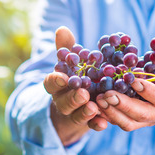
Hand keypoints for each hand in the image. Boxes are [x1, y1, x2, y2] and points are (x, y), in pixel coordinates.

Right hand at [43, 26, 107, 145]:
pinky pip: (91, 125)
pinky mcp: (88, 122)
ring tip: (94, 108)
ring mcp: (75, 113)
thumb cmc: (74, 75)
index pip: (50, 83)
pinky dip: (96, 124)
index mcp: (57, 84)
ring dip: (85, 112)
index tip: (62, 77)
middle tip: (83, 94)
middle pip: (64, 101)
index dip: (55, 80)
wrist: (78, 102)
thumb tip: (62, 29)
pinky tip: (104, 123)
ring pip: (77, 115)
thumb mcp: (70, 62)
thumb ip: (66, 48)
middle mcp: (63, 100)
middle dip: (73, 98)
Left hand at [95, 56, 154, 130]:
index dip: (149, 92)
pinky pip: (118, 121)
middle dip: (123, 105)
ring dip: (111, 112)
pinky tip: (93, 106)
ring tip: (98, 99)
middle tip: (107, 94)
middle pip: (141, 115)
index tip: (134, 80)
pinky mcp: (134, 120)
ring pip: (128, 123)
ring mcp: (147, 121)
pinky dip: (105, 116)